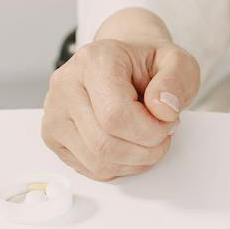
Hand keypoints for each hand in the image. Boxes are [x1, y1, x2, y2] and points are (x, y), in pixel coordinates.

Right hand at [40, 7, 199, 180]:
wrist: (126, 63)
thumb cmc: (148, 64)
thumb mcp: (177, 62)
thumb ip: (177, 81)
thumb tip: (163, 110)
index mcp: (95, 60)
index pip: (116, 115)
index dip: (150, 130)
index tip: (168, 121)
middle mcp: (67, 84)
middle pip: (104, 144)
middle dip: (146, 150)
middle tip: (163, 134)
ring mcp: (55, 111)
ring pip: (97, 162)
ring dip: (134, 161)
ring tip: (148, 138)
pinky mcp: (53, 136)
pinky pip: (90, 168)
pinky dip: (119, 166)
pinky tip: (130, 144)